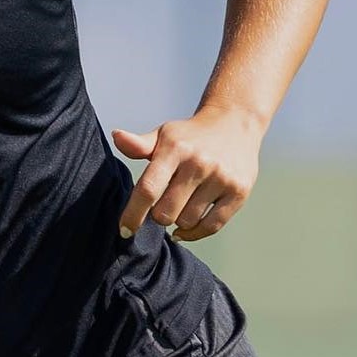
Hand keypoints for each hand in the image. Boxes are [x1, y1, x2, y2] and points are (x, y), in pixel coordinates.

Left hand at [112, 105, 264, 241]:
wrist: (234, 123)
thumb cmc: (190, 136)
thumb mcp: (164, 135)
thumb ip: (139, 144)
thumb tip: (117, 137)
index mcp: (175, 149)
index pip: (149, 189)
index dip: (133, 214)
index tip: (125, 230)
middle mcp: (199, 163)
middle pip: (166, 212)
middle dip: (157, 216)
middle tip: (159, 208)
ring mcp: (221, 178)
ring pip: (187, 221)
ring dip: (177, 221)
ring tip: (178, 206)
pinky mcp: (238, 191)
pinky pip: (212, 226)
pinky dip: (194, 233)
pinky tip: (184, 230)